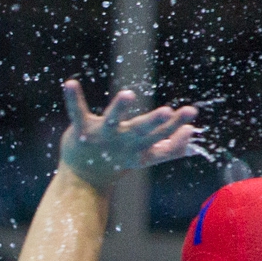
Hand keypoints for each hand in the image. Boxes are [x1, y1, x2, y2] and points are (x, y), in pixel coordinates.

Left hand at [59, 80, 198, 191]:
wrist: (85, 177)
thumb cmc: (120, 160)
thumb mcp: (147, 156)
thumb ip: (171, 147)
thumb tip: (191, 131)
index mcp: (140, 150)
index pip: (162, 144)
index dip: (175, 137)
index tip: (190, 125)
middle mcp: (122, 142)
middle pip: (142, 131)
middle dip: (155, 122)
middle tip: (168, 111)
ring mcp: (102, 136)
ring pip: (112, 120)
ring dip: (120, 107)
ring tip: (128, 94)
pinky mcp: (82, 130)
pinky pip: (77, 112)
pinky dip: (73, 98)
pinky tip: (70, 83)